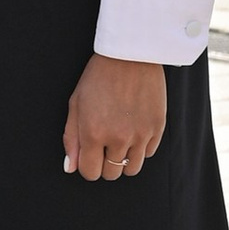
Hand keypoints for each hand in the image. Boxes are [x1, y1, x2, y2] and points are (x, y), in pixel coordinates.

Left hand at [64, 51, 165, 180]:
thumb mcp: (76, 104)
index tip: (88, 156)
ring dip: (124, 160)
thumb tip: (71, 167)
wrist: (130, 55)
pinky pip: (148, 153)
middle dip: (104, 164)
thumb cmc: (98, 77)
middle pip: (111, 174)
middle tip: (103, 144)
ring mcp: (140, 135)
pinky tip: (133, 130)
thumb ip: (71, 139)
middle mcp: (118, 138)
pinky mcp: (158, 128)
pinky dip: (140, 148)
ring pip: (132, 169)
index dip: (87, 166)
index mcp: (94, 133)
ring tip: (119, 140)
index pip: (90, 172)